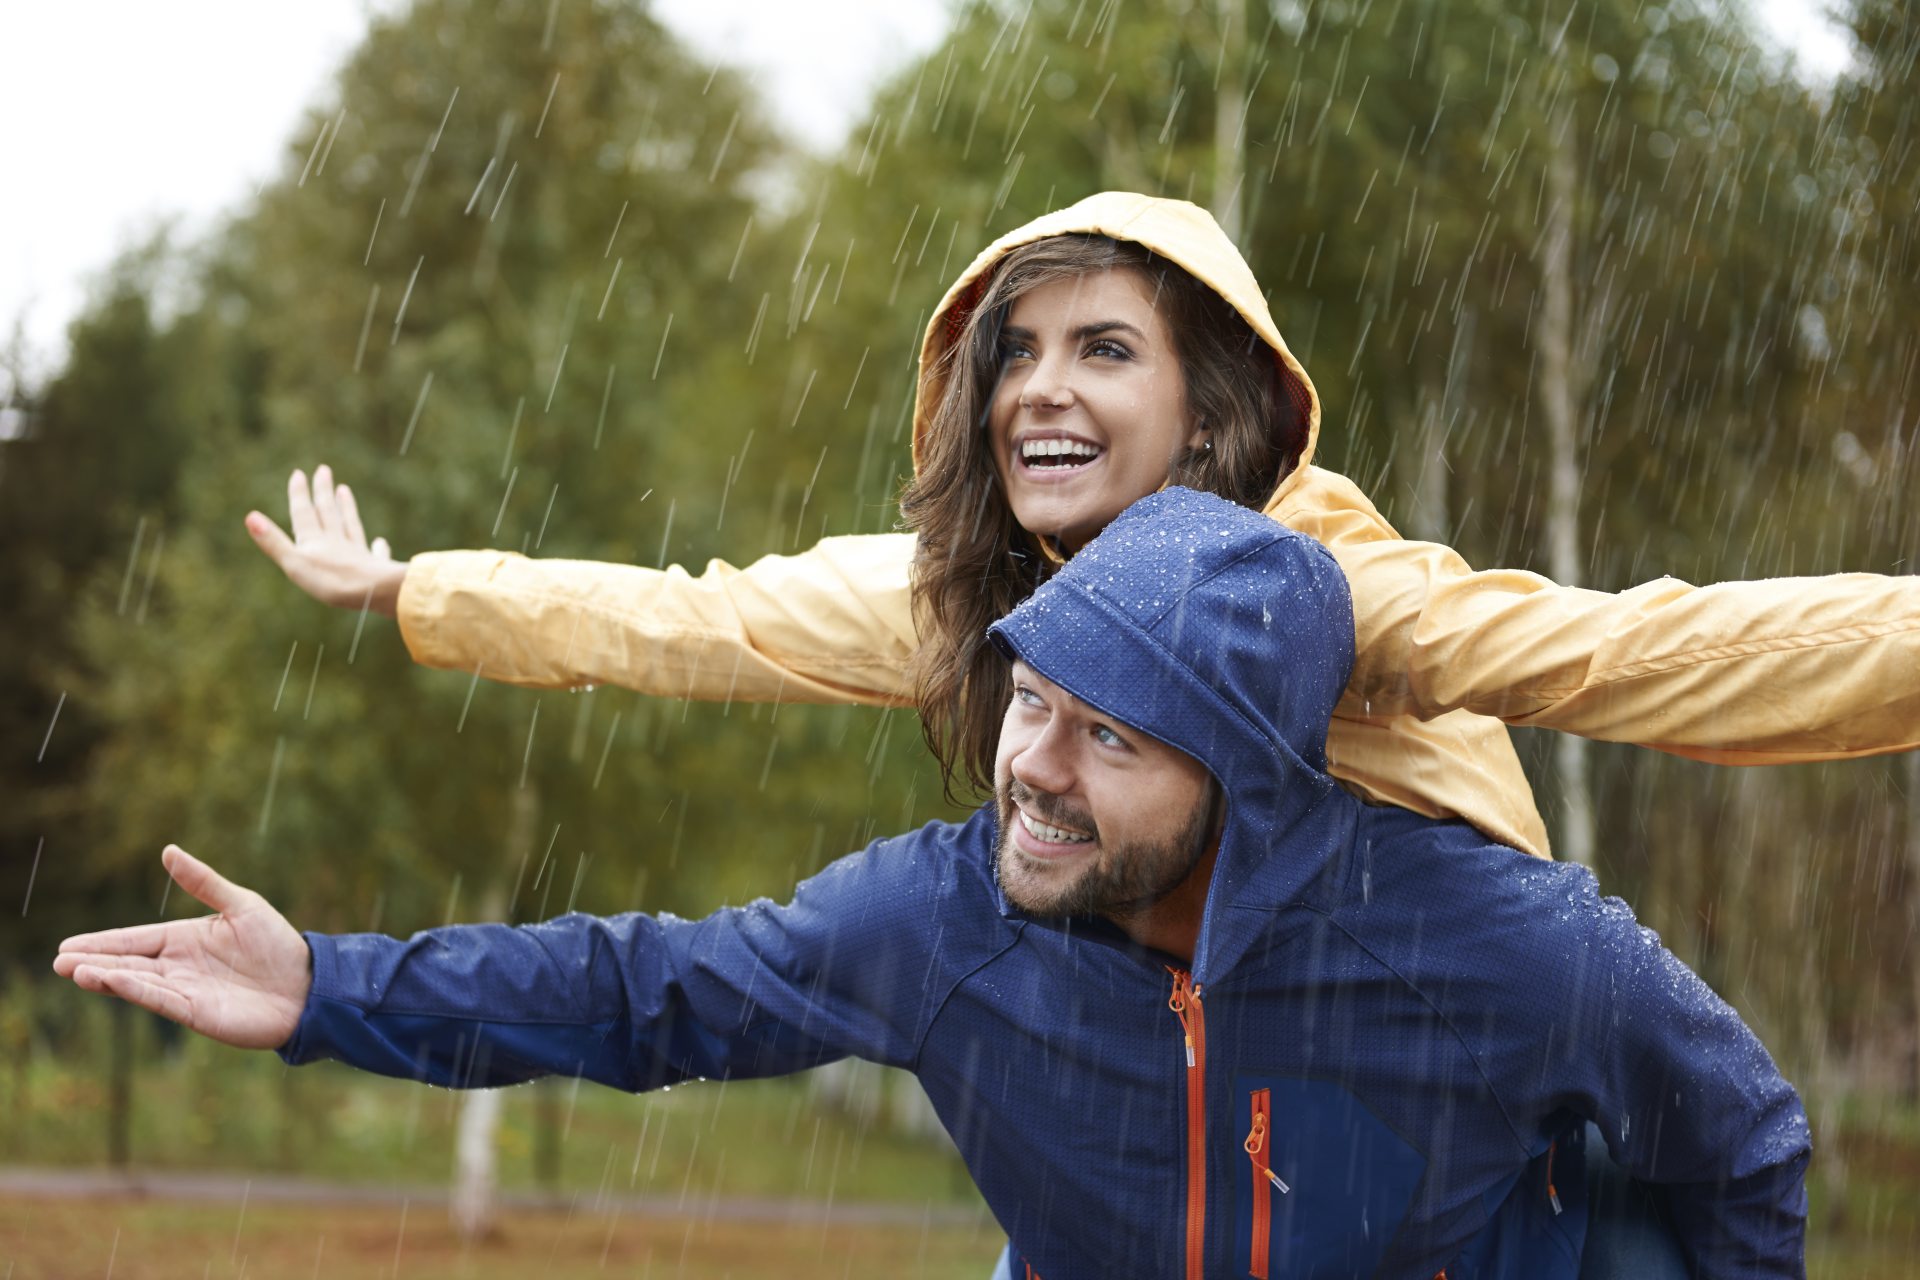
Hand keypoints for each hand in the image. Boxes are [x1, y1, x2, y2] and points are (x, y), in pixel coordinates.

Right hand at [53, 845, 312, 1050]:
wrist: (308, 985)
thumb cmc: (277, 944)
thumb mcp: (241, 904)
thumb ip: (203, 882)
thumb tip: (168, 851)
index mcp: (185, 939)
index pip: (135, 939)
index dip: (102, 942)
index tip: (68, 944)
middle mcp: (179, 966)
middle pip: (127, 962)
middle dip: (93, 961)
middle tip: (58, 962)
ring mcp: (185, 990)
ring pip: (137, 983)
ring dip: (106, 977)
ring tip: (74, 971)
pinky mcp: (196, 1012)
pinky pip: (160, 1000)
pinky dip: (136, 991)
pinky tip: (112, 981)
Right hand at [246, 464, 406, 616]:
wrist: (374, 591)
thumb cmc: (331, 581)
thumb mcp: (295, 563)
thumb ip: (273, 542)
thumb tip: (250, 516)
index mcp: (314, 542)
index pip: (304, 514)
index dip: (299, 495)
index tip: (299, 473)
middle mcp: (336, 542)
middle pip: (328, 513)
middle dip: (323, 492)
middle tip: (324, 469)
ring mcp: (357, 554)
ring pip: (350, 526)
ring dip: (346, 508)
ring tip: (344, 490)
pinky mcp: (376, 569)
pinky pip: (376, 555)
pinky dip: (377, 548)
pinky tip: (380, 542)